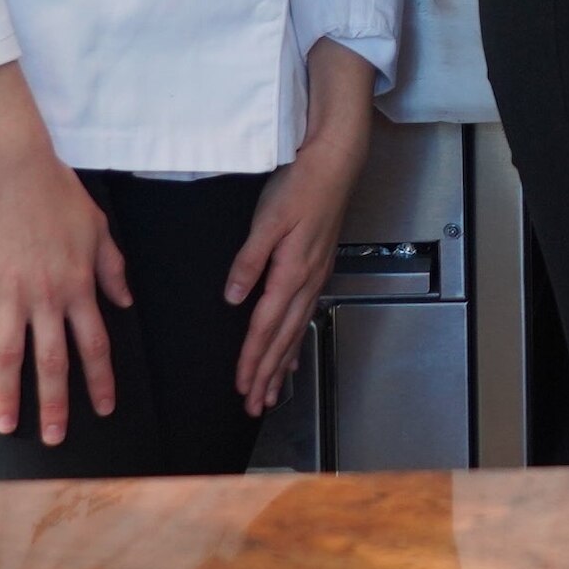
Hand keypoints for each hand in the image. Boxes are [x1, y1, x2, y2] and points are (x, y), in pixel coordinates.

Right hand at [0, 66, 128, 448]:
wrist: (13, 165)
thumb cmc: (58, 192)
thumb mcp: (98, 227)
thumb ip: (112, 267)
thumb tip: (125, 300)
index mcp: (80, 284)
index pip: (95, 343)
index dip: (100, 379)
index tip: (104, 408)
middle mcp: (47, 296)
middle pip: (53, 361)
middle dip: (56, 404)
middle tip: (54, 440)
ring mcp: (9, 292)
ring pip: (10, 356)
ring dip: (9, 396)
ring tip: (7, 427)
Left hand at [224, 37, 378, 416]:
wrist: (335, 163)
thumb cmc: (301, 186)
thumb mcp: (267, 220)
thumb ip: (249, 262)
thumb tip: (234, 298)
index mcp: (290, 272)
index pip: (265, 326)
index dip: (252, 359)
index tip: (242, 385)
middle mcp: (306, 281)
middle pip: (283, 338)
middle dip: (267, 374)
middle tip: (255, 405)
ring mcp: (315, 277)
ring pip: (295, 331)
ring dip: (281, 364)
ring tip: (270, 392)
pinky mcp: (317, 268)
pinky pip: (305, 315)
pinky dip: (295, 340)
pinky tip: (290, 353)